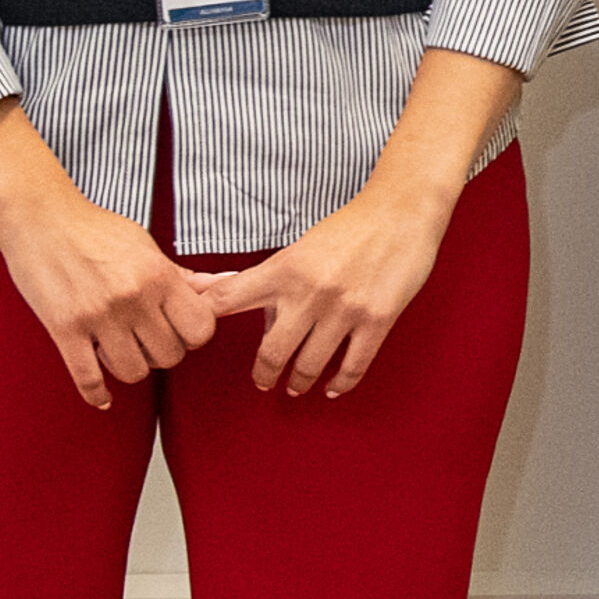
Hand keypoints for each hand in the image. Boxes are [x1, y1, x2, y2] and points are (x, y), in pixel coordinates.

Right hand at [0, 99, 214, 409]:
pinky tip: (102, 396)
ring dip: (132, 366)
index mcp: (158, 276)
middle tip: (150, 339)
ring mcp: (97, 317)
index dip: (194, 335)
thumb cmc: (96, 230)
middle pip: (169, 355)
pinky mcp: (64, 330)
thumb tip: (226, 283)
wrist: (41, 219)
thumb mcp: (147, 247)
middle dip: (163, 352)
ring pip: (134, 371)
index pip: (200, 329)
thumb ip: (185, 276)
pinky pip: (87, 378)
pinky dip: (96, 393)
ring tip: (124, 350)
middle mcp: (132, 298)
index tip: (181, 329)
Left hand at [195, 182, 454, 397]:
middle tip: (264, 381)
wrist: (402, 210)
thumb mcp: (303, 248)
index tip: (196, 339)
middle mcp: (309, 292)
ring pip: (309, 365)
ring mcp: (344, 308)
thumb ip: (278, 281)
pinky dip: (340, 384)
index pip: (224, 300)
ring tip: (297, 385)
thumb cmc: (353, 225)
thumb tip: (260, 316)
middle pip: (271, 352)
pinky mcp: (377, 319)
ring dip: (299, 382)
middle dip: (264, 374)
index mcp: (284, 268)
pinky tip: (333, 388)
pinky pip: (353, 366)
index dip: (201, 321)